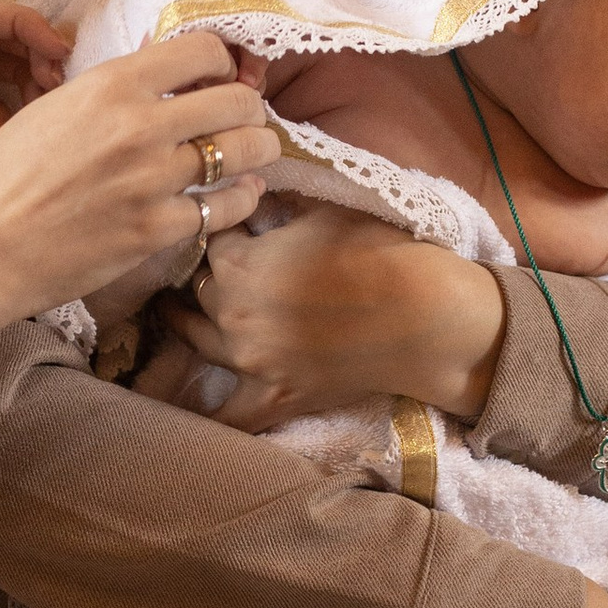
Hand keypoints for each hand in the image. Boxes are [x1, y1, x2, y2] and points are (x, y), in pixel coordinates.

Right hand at [0, 30, 277, 333]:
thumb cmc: (3, 175)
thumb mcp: (55, 107)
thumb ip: (113, 90)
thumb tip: (161, 70)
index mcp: (111, 84)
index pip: (203, 50)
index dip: (220, 63)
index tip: (217, 78)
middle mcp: (140, 126)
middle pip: (238, 100)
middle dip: (248, 108)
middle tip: (239, 120)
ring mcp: (153, 180)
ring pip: (246, 150)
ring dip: (256, 150)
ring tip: (248, 155)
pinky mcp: (157, 230)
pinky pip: (227, 206)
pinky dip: (241, 199)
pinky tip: (239, 194)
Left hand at [166, 212, 506, 430]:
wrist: (422, 314)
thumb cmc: (379, 253)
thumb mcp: (324, 211)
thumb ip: (280, 204)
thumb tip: (256, 191)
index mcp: (238, 263)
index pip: (212, 241)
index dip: (227, 231)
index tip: (238, 227)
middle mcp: (231, 313)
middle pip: (199, 289)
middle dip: (210, 274)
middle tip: (220, 268)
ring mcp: (249, 361)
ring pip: (196, 339)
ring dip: (191, 322)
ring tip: (185, 312)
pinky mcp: (274, 398)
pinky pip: (226, 416)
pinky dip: (208, 410)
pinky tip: (194, 401)